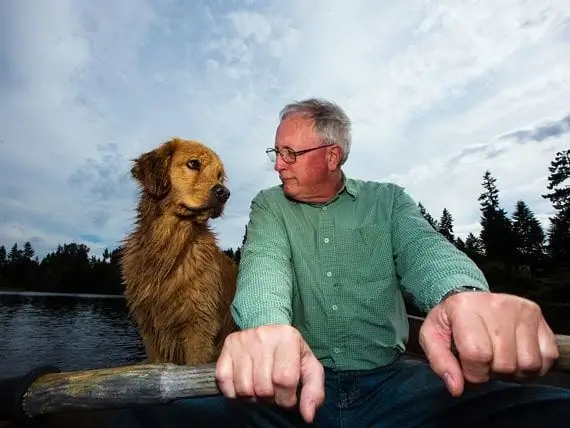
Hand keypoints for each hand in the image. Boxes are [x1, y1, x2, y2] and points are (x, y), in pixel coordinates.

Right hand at [214, 324, 324, 422]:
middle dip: (269, 397)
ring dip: (253, 396)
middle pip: (263, 386)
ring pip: (243, 387)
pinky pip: (224, 380)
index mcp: (288, 338)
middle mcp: (263, 336)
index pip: (284, 380)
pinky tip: (245, 384)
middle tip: (273, 390)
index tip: (287, 396)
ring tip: (260, 387)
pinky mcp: (227, 346)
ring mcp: (243, 340)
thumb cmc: (291, 354)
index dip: (286, 398)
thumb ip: (314, 391)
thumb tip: (308, 415)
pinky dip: (233, 391)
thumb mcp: (309, 367)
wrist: (271, 331)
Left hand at [419, 291, 558, 396]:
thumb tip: (456, 388)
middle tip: (483, 361)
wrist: (468, 300)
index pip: (477, 355)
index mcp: (463, 307)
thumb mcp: (432, 337)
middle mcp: (495, 304)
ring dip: (513, 372)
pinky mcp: (536, 314)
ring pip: (528, 363)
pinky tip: (515, 356)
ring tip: (498, 359)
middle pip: (504, 363)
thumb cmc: (450, 322)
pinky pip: (547, 356)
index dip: (472, 372)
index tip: (467, 366)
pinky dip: (533, 366)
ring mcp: (519, 308)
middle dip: (491, 372)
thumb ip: (440, 362)